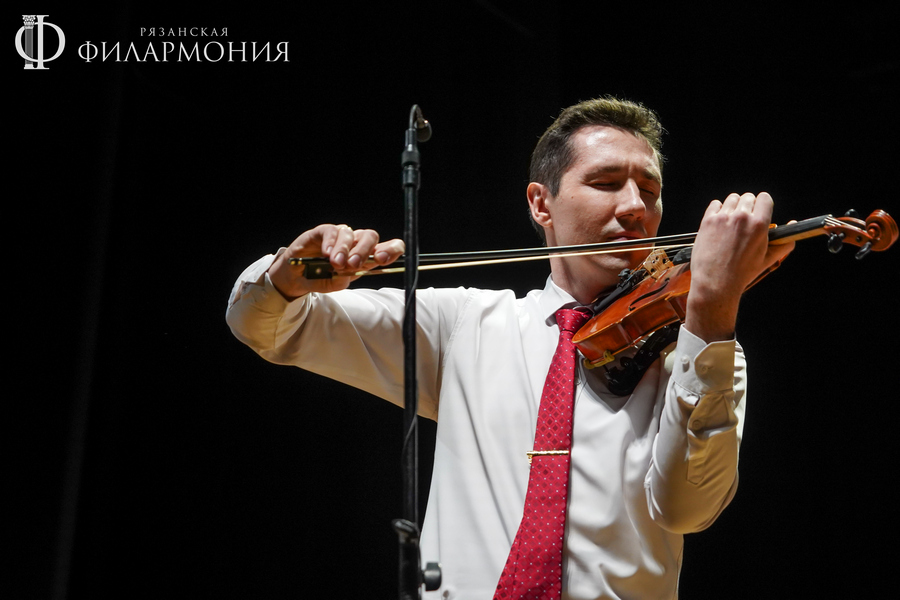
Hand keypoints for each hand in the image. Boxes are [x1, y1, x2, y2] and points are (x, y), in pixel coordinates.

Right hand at [268, 224, 404, 298]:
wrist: (297, 277)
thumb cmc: (321, 278)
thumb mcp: (336, 284)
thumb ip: (346, 278)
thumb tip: (351, 270)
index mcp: (366, 257)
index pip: (388, 247)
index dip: (392, 249)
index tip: (384, 259)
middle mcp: (356, 243)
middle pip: (371, 236)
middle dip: (365, 251)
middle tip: (354, 265)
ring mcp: (340, 236)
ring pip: (351, 234)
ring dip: (345, 250)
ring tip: (336, 264)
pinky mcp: (323, 232)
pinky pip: (331, 231)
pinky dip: (331, 243)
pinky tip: (327, 253)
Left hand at [684, 193, 794, 341]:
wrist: (715, 282)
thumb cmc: (742, 273)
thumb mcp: (768, 260)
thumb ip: (784, 242)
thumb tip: (792, 226)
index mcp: (759, 224)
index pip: (764, 198)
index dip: (763, 204)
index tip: (760, 211)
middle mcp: (741, 217)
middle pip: (748, 197)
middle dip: (749, 206)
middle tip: (745, 221)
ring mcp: (723, 218)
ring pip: (732, 199)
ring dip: (734, 206)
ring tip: (732, 222)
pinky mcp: (707, 221)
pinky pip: (715, 204)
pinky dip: (718, 210)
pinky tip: (720, 222)